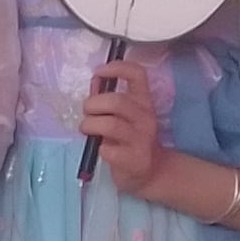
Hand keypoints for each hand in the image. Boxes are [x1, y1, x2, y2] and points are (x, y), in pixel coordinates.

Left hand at [75, 58, 163, 190]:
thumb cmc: (131, 139)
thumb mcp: (123, 116)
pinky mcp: (134, 159)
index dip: (117, 68)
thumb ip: (107, 97)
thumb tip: (95, 79)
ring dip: (90, 125)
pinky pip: (108, 149)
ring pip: (110, 125)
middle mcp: (145, 117)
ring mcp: (141, 138)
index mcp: (143, 101)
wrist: (153, 172)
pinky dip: (100, 148)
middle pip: (116, 101)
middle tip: (86, 113)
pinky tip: (102, 150)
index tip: (98, 71)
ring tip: (87, 129)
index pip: (137, 74)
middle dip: (92, 105)